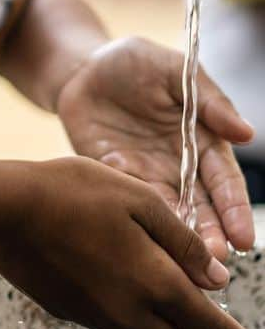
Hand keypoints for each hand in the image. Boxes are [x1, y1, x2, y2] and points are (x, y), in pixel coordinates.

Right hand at [0, 155, 257, 328]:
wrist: (0, 209)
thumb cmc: (70, 192)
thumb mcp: (136, 198)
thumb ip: (180, 240)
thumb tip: (214, 277)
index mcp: (155, 282)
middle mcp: (129, 312)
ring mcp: (96, 317)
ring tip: (170, 311)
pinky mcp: (70, 312)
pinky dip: (134, 328)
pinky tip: (127, 295)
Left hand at [53, 35, 255, 261]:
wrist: (80, 67)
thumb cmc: (135, 62)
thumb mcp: (176, 71)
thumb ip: (210, 102)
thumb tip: (247, 134)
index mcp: (201, 139)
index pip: (223, 180)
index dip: (233, 208)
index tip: (243, 238)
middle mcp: (178, 164)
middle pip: (200, 206)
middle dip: (211, 235)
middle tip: (217, 263)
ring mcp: (146, 173)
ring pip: (167, 213)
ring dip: (179, 239)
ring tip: (188, 266)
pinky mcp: (112, 175)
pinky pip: (128, 201)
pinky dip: (140, 221)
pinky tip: (147, 244)